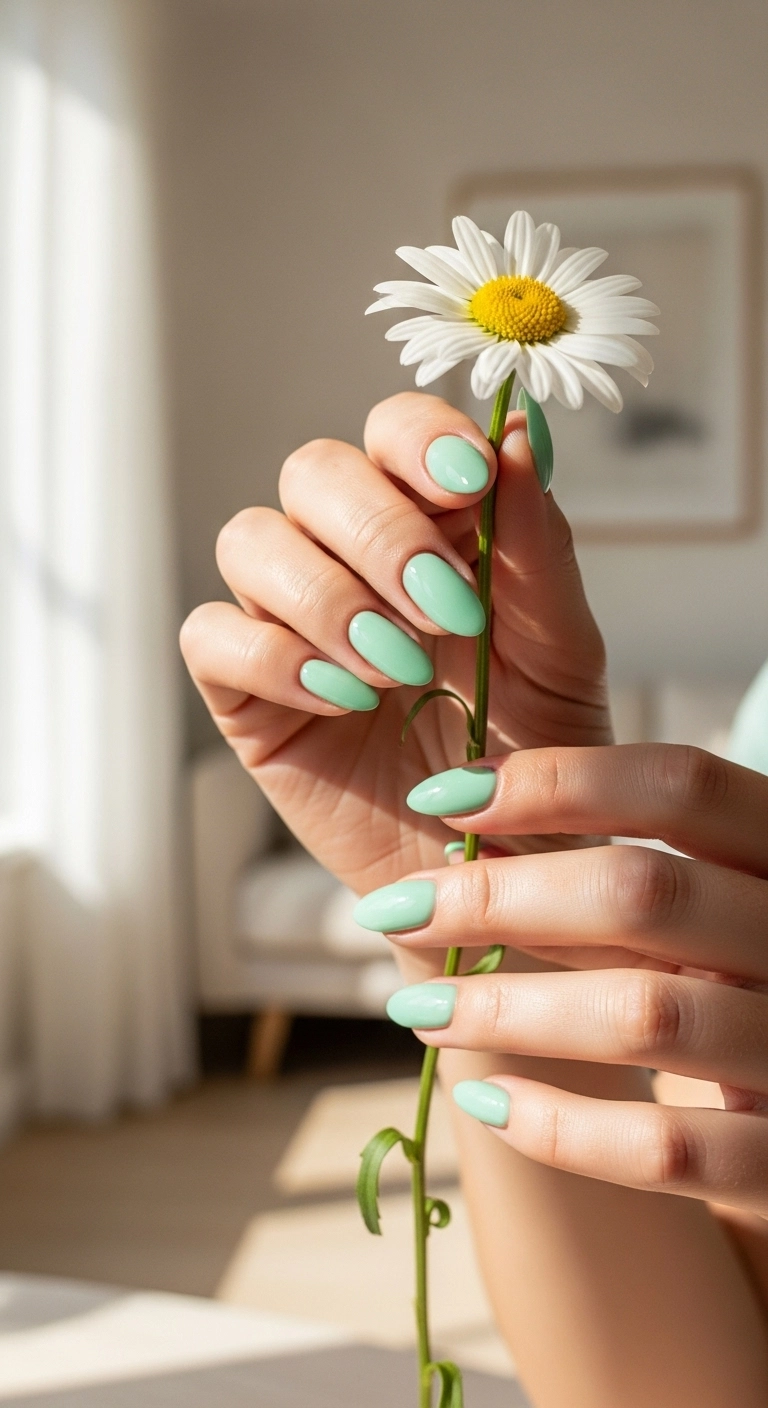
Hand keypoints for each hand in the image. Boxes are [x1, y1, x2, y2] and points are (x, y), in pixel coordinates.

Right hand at [181, 393, 609, 920]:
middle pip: (312, 471)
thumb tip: (518, 431)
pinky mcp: (245, 693)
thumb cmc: (537, 754)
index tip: (468, 486)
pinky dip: (274, 657)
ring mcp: (289, 622)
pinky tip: (343, 700)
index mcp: (430, 526)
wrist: (501, 872)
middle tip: (444, 612)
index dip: (419, 439)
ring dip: (327, 596)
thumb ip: (537, 547)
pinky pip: (211, 636)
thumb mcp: (559, 652)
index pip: (394, 432)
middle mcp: (349, 557)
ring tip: (395, 670)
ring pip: (249, 539)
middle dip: (377, 531)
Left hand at [382, 742, 767, 1213]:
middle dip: (498, 896)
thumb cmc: (739, 991)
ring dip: (509, 1010)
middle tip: (394, 908)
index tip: (442, 796)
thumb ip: (631, 873)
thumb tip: (465, 829)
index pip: (683, 786)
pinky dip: (562, 1126)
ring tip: (416, 1012)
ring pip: (644, 1016)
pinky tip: (484, 1104)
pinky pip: (667, 1151)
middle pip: (645, 893)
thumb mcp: (714, 911)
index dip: (559, 780)